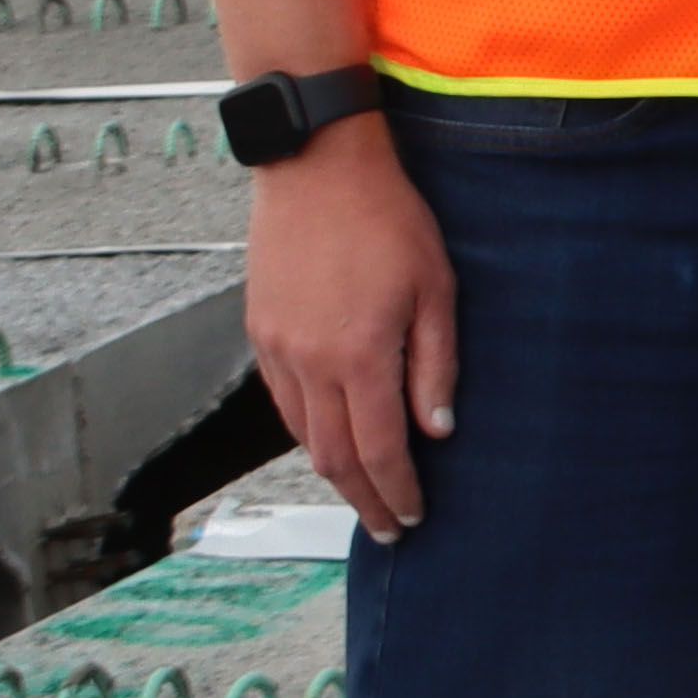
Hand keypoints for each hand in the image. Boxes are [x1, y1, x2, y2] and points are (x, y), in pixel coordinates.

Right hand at [247, 127, 458, 537]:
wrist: (317, 171)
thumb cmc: (389, 221)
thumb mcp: (437, 290)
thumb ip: (436, 365)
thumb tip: (437, 429)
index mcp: (359, 355)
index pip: (379, 450)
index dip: (397, 491)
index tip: (413, 516)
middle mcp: (310, 362)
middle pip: (333, 457)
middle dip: (363, 498)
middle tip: (389, 525)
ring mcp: (278, 349)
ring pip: (302, 435)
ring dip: (333, 472)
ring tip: (363, 492)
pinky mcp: (260, 333)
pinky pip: (282, 402)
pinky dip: (308, 432)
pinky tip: (330, 439)